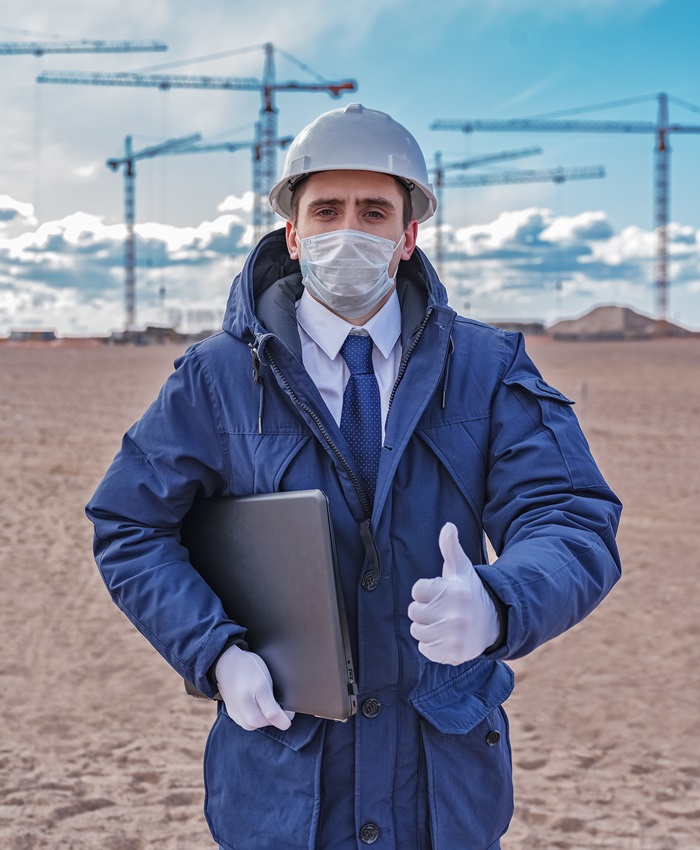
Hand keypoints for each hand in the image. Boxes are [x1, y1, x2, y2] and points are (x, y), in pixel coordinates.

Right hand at [214, 645, 294, 730]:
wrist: (224, 661)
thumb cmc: (245, 671)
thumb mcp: (263, 688)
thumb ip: (272, 710)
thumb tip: (285, 724)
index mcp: (253, 720)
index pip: (281, 721)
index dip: (286, 708)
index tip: (280, 694)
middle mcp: (246, 723)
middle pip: (272, 719)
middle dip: (274, 705)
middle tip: (268, 689)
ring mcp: (240, 717)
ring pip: (263, 714)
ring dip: (265, 703)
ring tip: (259, 689)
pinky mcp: (237, 711)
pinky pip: (254, 710)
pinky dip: (257, 702)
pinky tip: (253, 691)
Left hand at [408, 522, 499, 664]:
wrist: (493, 622)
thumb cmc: (469, 592)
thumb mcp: (461, 568)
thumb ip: (450, 547)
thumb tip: (448, 526)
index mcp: (454, 591)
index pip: (417, 590)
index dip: (426, 590)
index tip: (440, 592)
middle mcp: (455, 614)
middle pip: (413, 611)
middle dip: (425, 609)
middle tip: (442, 608)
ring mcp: (454, 636)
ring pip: (417, 631)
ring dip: (426, 627)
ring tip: (443, 622)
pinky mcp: (453, 654)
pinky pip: (424, 649)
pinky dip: (431, 645)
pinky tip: (445, 637)